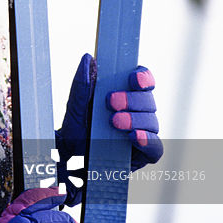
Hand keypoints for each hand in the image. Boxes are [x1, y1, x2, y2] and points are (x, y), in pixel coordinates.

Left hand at [56, 55, 162, 204]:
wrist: (67, 163)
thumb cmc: (74, 133)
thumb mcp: (75, 108)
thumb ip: (82, 85)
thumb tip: (88, 58)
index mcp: (124, 96)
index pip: (143, 81)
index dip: (143, 77)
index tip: (133, 78)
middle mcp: (137, 114)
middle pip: (149, 101)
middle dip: (133, 100)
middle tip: (111, 102)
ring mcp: (142, 134)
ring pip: (153, 122)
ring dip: (136, 119)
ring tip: (115, 122)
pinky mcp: (143, 156)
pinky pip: (155, 148)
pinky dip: (148, 141)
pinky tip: (134, 137)